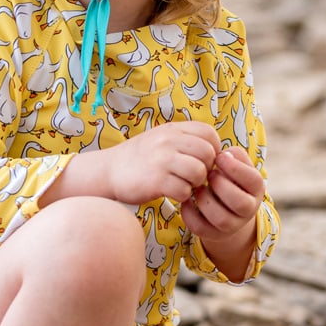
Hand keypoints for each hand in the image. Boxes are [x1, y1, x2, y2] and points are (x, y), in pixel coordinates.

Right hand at [104, 121, 220, 204]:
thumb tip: (216, 150)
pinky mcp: (156, 181)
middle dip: (206, 168)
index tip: (203, 160)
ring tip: (184, 184)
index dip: (213, 149)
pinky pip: (184, 190)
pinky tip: (173, 193)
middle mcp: (168, 141)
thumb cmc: (141, 157)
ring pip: (199, 172)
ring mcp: (162, 160)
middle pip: (208, 153)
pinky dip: (182, 196)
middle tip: (194, 176)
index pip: (209, 133)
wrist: (109, 170)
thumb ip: (185, 139)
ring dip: (195, 183)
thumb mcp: (162, 138)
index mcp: (172, 129)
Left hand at [180, 146, 264, 245]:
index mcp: (256, 189)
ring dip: (205, 200)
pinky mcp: (213, 234)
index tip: (219, 157)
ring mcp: (232, 225)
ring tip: (198, 187)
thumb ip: (234, 155)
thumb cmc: (229, 176)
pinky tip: (187, 199)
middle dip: (220, 185)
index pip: (254, 180)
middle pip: (239, 203)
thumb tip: (224, 155)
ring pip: (221, 219)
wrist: (225, 205)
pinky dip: (190, 213)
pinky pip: (201, 228)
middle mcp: (248, 210)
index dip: (235, 168)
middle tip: (208, 173)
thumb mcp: (237, 163)